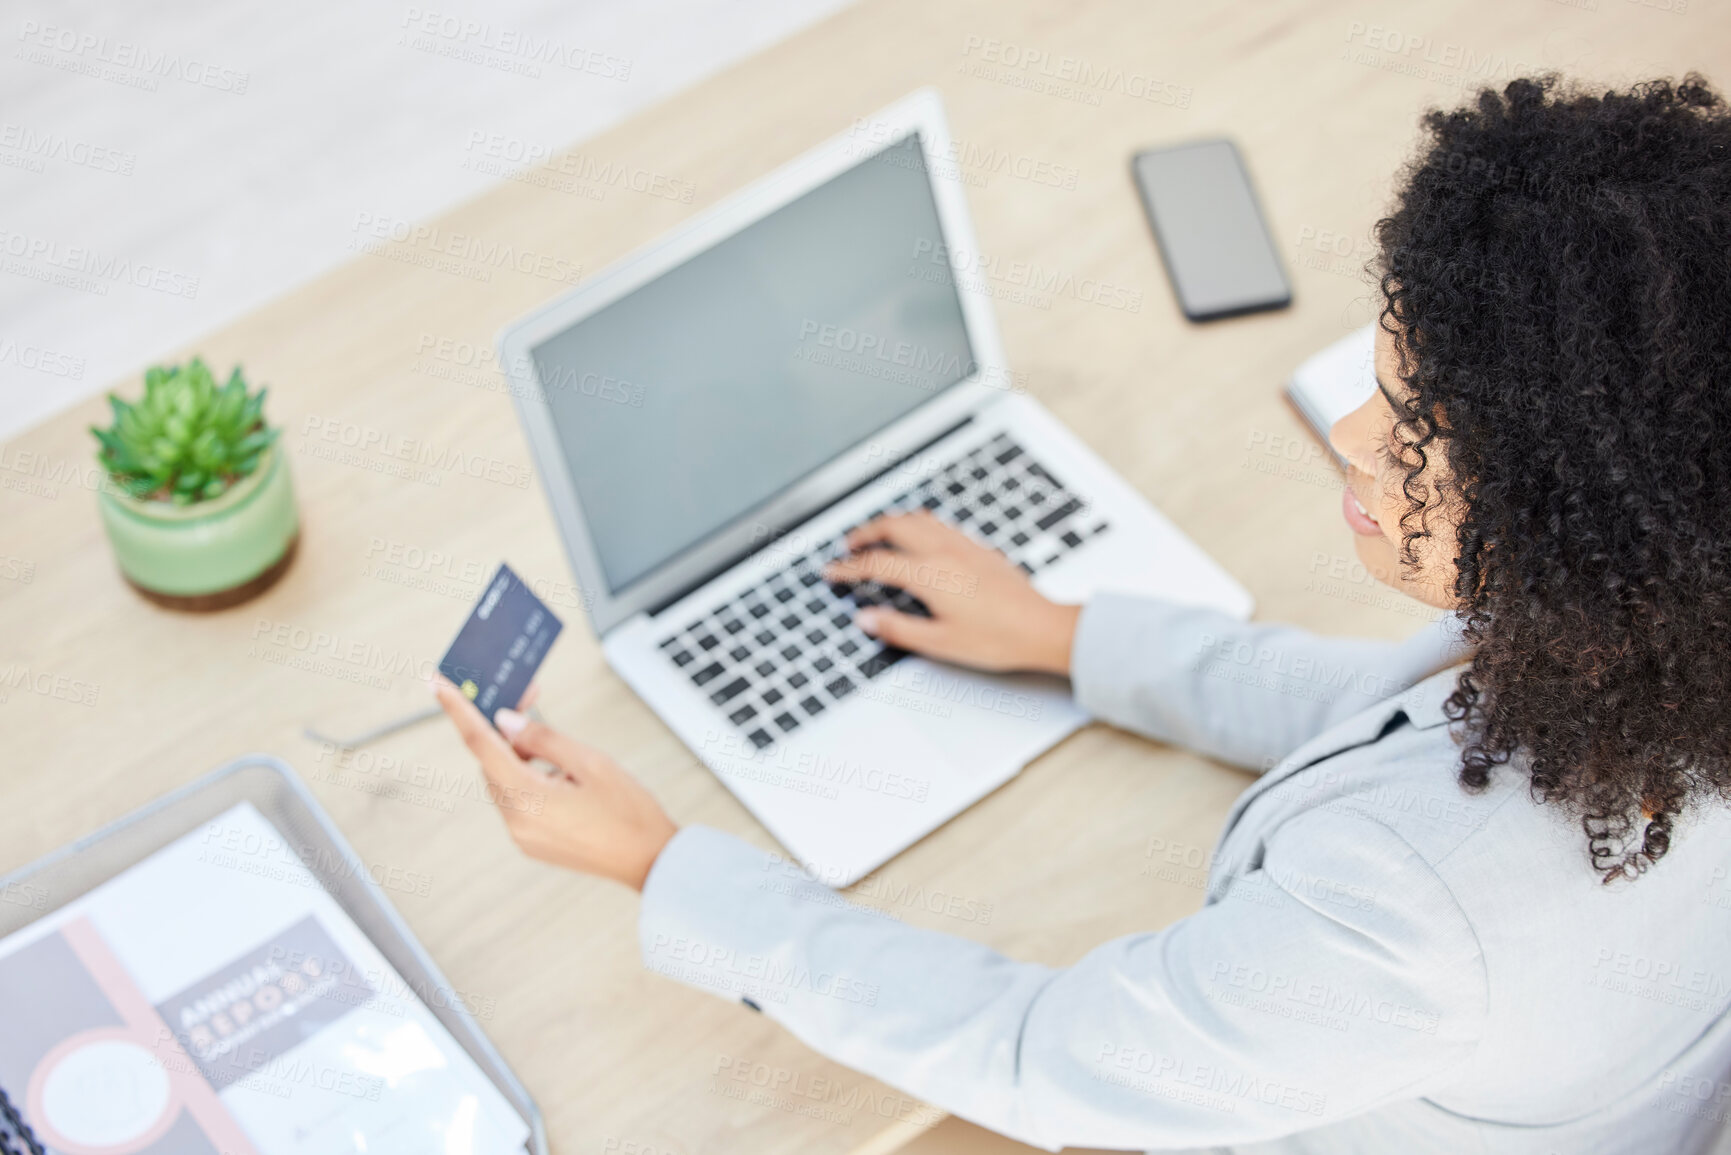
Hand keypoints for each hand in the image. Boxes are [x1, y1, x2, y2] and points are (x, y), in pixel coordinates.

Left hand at [430, 677, 676, 890]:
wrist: (650, 860)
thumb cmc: (629, 813)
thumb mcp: (591, 763)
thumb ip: (543, 738)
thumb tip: (506, 723)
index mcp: (527, 799)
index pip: (481, 744)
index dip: (458, 709)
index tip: (437, 683)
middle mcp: (517, 821)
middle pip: (492, 762)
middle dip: (504, 728)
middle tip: (529, 695)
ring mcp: (523, 836)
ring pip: (504, 781)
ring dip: (517, 755)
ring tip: (554, 742)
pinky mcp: (534, 843)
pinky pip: (517, 800)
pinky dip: (526, 777)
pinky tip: (557, 771)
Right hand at [821, 512, 1080, 674]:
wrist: (1044, 628)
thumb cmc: (1000, 638)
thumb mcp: (941, 643)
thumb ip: (899, 628)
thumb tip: (867, 619)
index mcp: (931, 574)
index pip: (877, 564)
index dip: (848, 568)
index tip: (832, 571)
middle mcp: (945, 552)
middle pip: (894, 526)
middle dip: (865, 532)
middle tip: (849, 547)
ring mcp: (964, 546)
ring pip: (918, 519)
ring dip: (891, 523)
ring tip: (877, 535)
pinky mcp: (979, 548)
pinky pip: (939, 523)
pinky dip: (917, 523)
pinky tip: (919, 534)